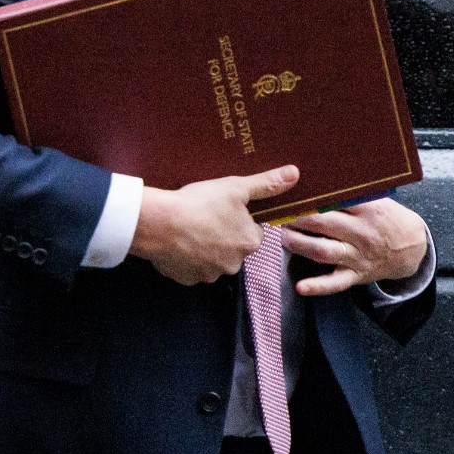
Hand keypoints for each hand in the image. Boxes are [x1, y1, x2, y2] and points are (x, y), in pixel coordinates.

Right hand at [130, 165, 298, 285]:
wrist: (159, 223)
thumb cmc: (201, 203)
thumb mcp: (236, 187)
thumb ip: (266, 184)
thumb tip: (294, 174)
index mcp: (250, 243)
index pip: (253, 232)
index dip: (240, 219)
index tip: (224, 209)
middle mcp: (234, 264)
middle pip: (234, 248)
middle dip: (223, 235)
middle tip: (205, 216)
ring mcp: (209, 275)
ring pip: (212, 259)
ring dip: (205, 247)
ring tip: (189, 227)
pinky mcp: (186, 279)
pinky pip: (191, 268)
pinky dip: (186, 257)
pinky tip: (178, 240)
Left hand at [283, 198, 427, 296]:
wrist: (411, 248)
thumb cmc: (387, 218)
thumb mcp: (377, 199)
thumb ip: (352, 192)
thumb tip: (320, 176)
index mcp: (367, 210)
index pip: (334, 201)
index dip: (309, 198)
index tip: (290, 194)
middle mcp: (362, 233)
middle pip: (323, 224)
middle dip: (297, 219)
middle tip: (279, 214)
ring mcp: (358, 256)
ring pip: (323, 251)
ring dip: (299, 244)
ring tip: (283, 237)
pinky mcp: (356, 276)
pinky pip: (335, 283)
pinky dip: (318, 286)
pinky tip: (301, 287)